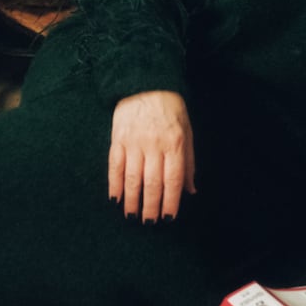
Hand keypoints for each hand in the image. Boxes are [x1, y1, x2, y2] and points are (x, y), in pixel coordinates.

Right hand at [108, 91, 195, 222]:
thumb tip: (191, 190)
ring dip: (132, 201)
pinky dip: (115, 184)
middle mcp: (154, 145)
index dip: (171, 201)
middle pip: (152, 183)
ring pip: (133, 178)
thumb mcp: (187, 131)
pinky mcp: (118, 139)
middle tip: (149, 223)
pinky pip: (115, 166)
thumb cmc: (170, 109)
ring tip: (132, 216)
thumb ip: (188, 162)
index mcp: (174, 143)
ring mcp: (134, 142)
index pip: (173, 179)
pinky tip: (116, 199)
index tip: (168, 218)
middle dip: (151, 207)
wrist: (145, 82)